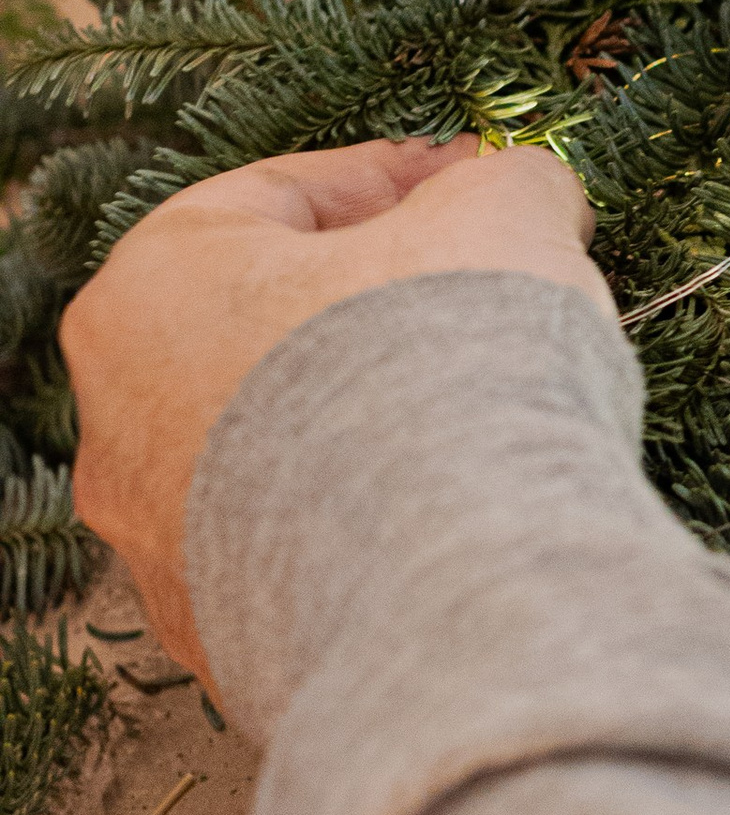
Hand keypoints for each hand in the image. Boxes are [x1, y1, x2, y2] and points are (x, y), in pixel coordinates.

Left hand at [63, 139, 613, 693]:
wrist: (446, 581)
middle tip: (486, 288)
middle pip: (269, 323)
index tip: (482, 180)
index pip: (283, 197)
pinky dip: (375, 516)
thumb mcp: (501, 214)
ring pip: (283, 444)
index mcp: (150, 289)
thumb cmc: (446, 363)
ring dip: (378, 412)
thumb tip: (524, 192)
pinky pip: (308, 545)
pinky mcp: (220, 636)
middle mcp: (120, 420)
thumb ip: (506, 183)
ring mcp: (161, 542)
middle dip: (381, 299)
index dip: (401, 178)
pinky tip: (461, 503)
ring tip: (490, 406)